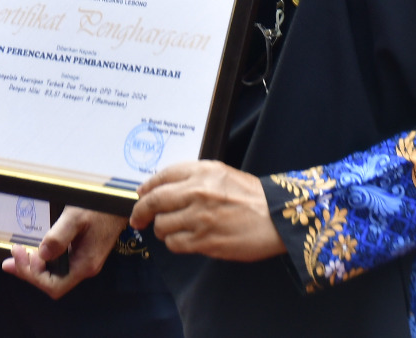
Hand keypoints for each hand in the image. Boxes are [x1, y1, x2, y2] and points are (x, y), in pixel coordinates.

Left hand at [2, 206, 126, 298]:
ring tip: (18, 254)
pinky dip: (44, 260)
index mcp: (84, 264)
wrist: (120, 201)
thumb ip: (58, 237)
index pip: (54, 286)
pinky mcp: (83, 252)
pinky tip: (34, 251)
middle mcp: (84, 268)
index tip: (21, 254)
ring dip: (35, 267)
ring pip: (55, 274)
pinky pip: (60, 264)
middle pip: (52, 282)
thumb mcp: (75, 217)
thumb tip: (41, 255)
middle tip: (13, 254)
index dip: (33, 275)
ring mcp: (84, 261)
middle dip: (29, 271)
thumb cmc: (98, 206)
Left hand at [128, 161, 284, 261]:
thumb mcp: (221, 173)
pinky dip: (174, 243)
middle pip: (154, 201)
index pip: (161, 177)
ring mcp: (200, 218)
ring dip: (162, 229)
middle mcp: (197, 192)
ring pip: (162, 225)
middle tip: (138, 219)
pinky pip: (175, 244)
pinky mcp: (206, 241)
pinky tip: (183, 240)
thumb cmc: (251, 196)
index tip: (140, 195)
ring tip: (171, 229)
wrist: (277, 218)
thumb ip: (192, 177)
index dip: (146, 187)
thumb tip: (160, 187)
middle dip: (141, 212)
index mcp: (201, 172)